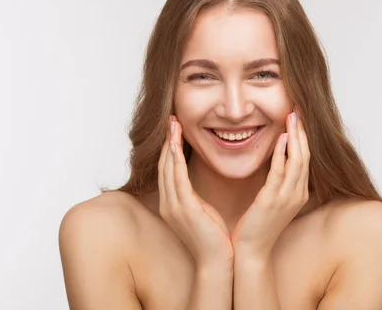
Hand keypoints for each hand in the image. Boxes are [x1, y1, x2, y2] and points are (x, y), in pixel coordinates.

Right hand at [158, 115, 234, 268]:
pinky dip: (175, 159)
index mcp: (172, 204)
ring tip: (173, 124)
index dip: (170, 149)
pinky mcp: (183, 208)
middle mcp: (168, 203)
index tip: (174, 130)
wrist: (217, 263)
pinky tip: (176, 144)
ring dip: (170, 144)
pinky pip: (177, 178)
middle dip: (167, 141)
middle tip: (171, 119)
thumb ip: (196, 197)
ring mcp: (173, 206)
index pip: (168, 170)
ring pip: (168, 168)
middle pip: (164, 165)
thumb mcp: (202, 212)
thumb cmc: (214, 239)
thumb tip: (198, 185)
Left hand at [231, 111, 309, 259]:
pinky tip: (282, 138)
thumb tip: (276, 162)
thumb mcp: (273, 201)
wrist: (251, 250)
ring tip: (293, 117)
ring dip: (296, 137)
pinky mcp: (273, 200)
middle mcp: (297, 193)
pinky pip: (281, 172)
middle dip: (303, 132)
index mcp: (297, 193)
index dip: (303, 138)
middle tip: (298, 110)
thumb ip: (277, 182)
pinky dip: (283, 153)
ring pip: (298, 161)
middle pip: (306, 156)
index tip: (298, 119)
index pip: (304, 159)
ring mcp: (287, 197)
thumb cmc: (258, 225)